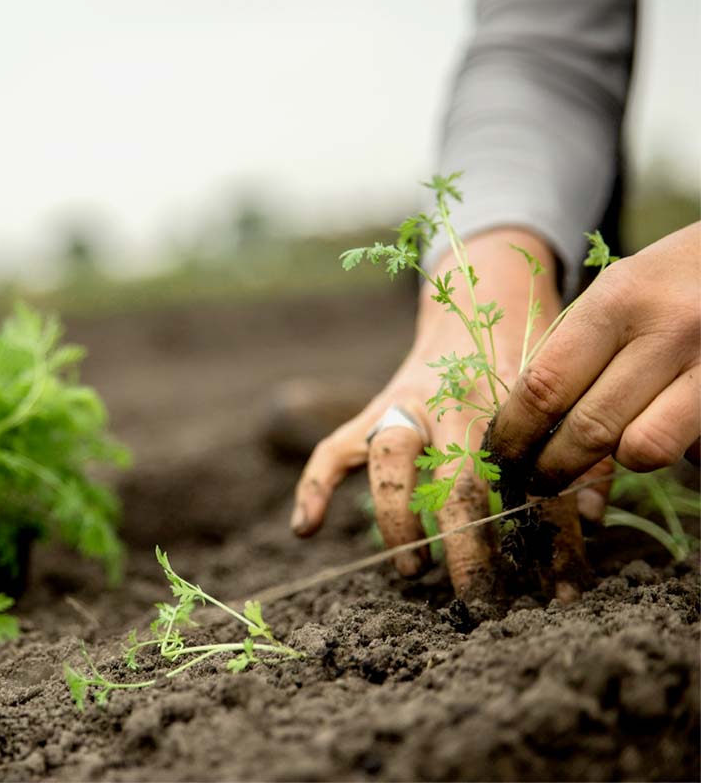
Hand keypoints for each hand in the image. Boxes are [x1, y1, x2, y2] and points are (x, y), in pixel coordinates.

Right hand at [291, 228, 593, 599]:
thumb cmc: (531, 351)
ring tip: (411, 570)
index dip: (551, 542)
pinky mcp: (376, 407)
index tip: (559, 593)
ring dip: (399, 519)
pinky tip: (304, 528)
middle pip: (458, 482)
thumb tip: (589, 522)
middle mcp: (455, 403)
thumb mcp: (566, 392)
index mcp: (511, 402)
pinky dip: (314, 486)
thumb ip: (584, 451)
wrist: (483, 292)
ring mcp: (407, 403)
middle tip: (480, 602)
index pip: (532, 482)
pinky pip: (333, 446)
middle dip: (469, 550)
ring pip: (390, 460)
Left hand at [488, 222, 700, 492]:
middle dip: (552, 466)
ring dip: (618, 459)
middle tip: (536, 480)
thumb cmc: (665, 281)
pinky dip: (673, 450)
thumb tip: (527, 424)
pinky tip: (667, 424)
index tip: (499, 455)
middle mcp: (668, 330)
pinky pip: (692, 450)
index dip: (514, 432)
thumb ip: (573, 351)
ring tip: (610, 444)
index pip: (546, 385)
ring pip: (644, 450)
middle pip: (590, 428)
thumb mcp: (613, 294)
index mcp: (618, 300)